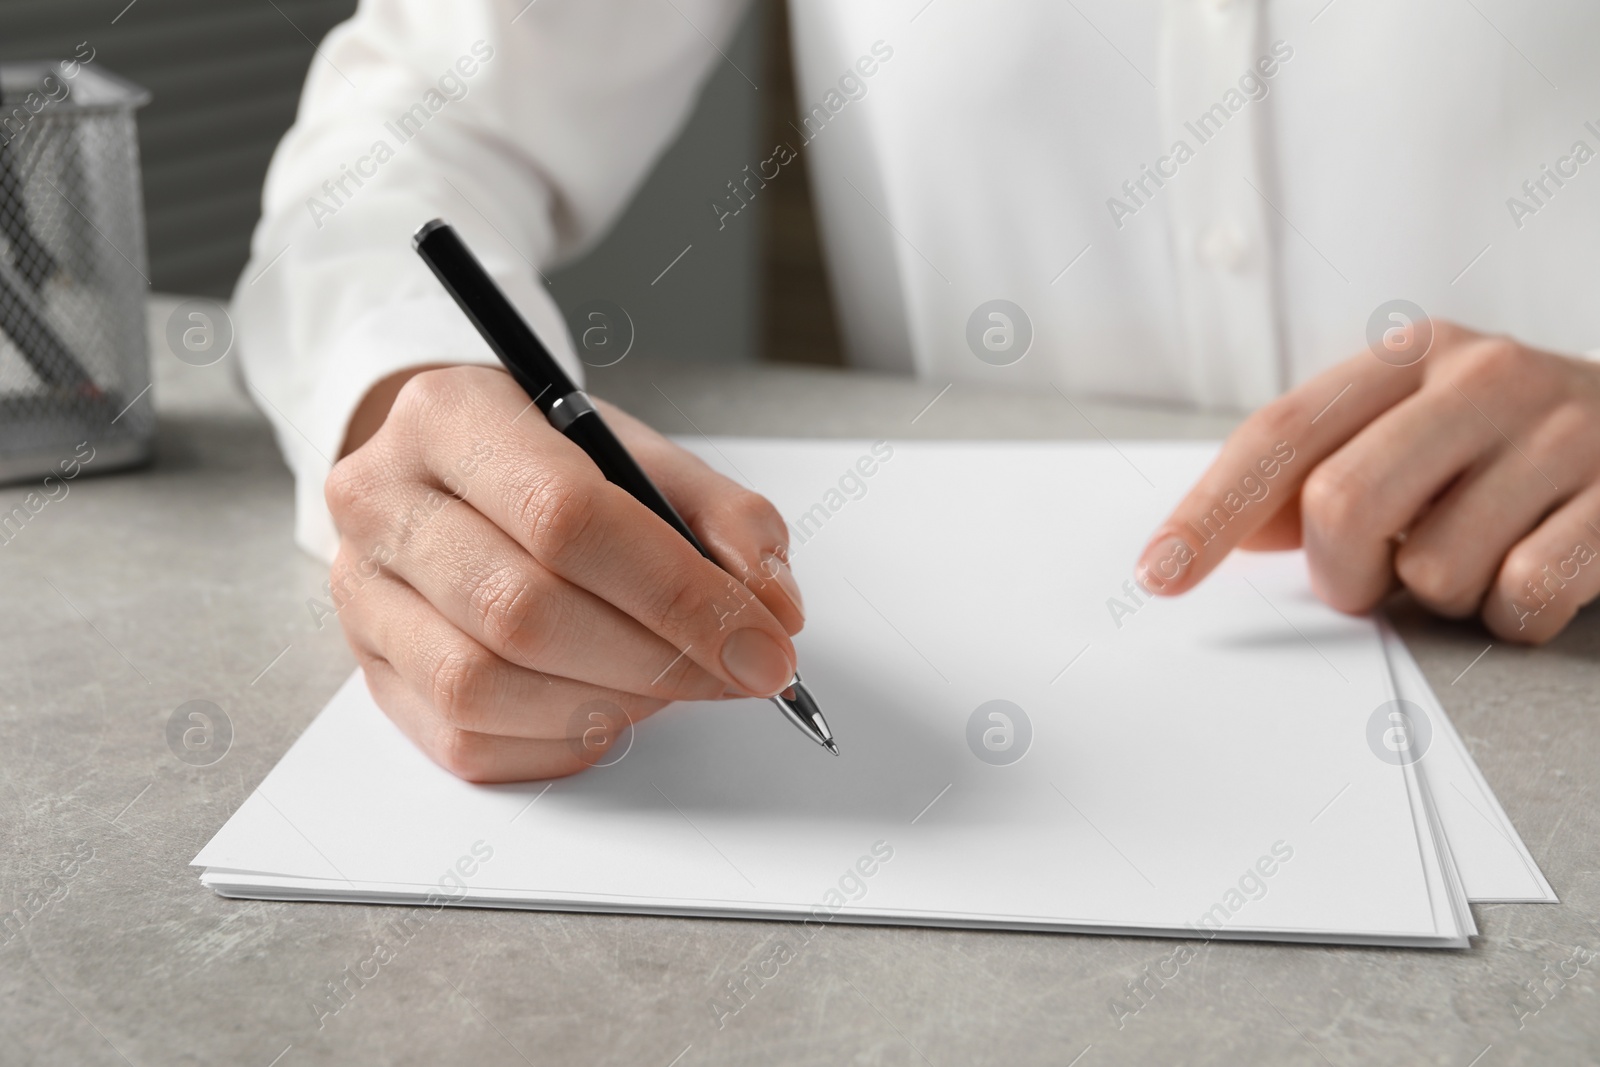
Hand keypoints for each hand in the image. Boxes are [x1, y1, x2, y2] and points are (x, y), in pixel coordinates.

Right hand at [323, 366, 804, 780]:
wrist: (452, 479)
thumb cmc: (552, 465)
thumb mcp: (643, 457)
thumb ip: (725, 521)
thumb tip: (775, 611)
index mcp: (450, 416)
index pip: (565, 517)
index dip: (678, 594)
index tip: (765, 643)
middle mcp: (382, 501)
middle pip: (521, 610)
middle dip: (657, 659)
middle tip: (738, 673)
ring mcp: (362, 594)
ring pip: (483, 687)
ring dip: (609, 704)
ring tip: (670, 682)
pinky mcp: (372, 672)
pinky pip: (467, 739)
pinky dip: (564, 739)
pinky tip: (610, 706)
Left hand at [1136, 320, 1599, 642]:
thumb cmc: (1512, 445)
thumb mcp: (1414, 431)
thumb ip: (1318, 472)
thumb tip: (1236, 530)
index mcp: (1410, 355)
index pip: (1281, 436)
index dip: (1210, 511)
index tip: (1159, 573)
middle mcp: (1483, 376)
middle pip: (1343, 503)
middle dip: (1342, 572)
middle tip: (1368, 582)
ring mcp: (1562, 432)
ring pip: (1436, 568)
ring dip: (1440, 597)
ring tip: (1479, 556)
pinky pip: (1523, 596)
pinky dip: (1511, 616)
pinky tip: (1532, 574)